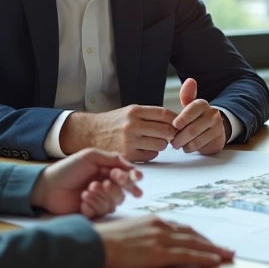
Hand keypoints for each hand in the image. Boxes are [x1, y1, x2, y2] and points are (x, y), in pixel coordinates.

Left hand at [30, 148, 142, 217]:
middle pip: (123, 193)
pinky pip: (100, 213)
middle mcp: (105, 187)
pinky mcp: (91, 212)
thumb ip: (113, 158)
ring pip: (112, 204)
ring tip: (86, 191)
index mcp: (107, 172)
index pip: (127, 177)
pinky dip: (92, 206)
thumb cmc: (67, 169)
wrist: (48, 186)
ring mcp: (98, 200)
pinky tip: (81, 201)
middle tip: (104, 184)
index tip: (136, 178)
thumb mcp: (90, 156)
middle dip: (115, 189)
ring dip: (100, 197)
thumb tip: (132, 166)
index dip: (133, 178)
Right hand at [61, 105, 178, 162]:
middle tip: (170, 135)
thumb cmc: (114, 123)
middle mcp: (132, 125)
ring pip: (160, 145)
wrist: (91, 133)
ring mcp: (129, 141)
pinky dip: (152, 153)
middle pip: (166, 130)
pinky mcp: (127, 155)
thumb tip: (174, 121)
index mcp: (135, 111)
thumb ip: (150, 115)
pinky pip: (151, 156)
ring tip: (154, 141)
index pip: (165, 114)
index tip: (178, 124)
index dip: (176, 120)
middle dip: (172, 134)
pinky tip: (144, 149)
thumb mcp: (130, 112)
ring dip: (162, 144)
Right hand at [94, 215, 235, 267]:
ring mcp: (161, 239)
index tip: (210, 242)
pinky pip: (187, 255)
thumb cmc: (106, 240)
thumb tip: (153, 241)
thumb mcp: (131, 231)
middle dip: (212, 243)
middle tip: (227, 250)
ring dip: (214, 250)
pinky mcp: (159, 253)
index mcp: (154, 220)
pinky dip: (203, 257)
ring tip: (227, 256)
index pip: (183, 228)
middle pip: (194, 234)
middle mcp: (161, 226)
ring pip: (195, 243)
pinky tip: (215, 261)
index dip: (199, 236)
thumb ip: (146, 234)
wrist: (95, 244)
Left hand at [171, 78, 226, 154]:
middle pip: (192, 129)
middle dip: (179, 138)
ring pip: (196, 140)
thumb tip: (190, 81)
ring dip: (184, 145)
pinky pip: (201, 147)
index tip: (174, 126)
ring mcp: (217, 128)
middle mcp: (213, 115)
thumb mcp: (191, 105)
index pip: (190, 111)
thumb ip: (187, 95)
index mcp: (203, 104)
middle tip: (172, 141)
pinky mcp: (218, 140)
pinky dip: (191, 149)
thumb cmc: (197, 116)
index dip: (180, 120)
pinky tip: (188, 147)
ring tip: (179, 144)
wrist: (215, 126)